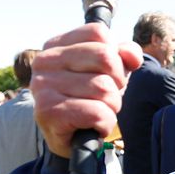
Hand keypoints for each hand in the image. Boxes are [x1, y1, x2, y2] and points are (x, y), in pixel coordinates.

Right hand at [31, 23, 142, 157]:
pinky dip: (105, 123)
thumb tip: (132, 55)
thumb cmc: (89, 100)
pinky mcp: (48, 111)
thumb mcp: (110, 72)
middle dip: (117, 83)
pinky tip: (94, 126)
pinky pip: (97, 112)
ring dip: (111, 107)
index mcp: (57, 45)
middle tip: (105, 98)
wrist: (71, 139)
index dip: (115, 57)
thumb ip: (124, 56)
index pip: (99, 33)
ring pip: (104, 88)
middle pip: (106, 58)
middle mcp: (44, 61)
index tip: (107, 75)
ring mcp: (43, 86)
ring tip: (97, 113)